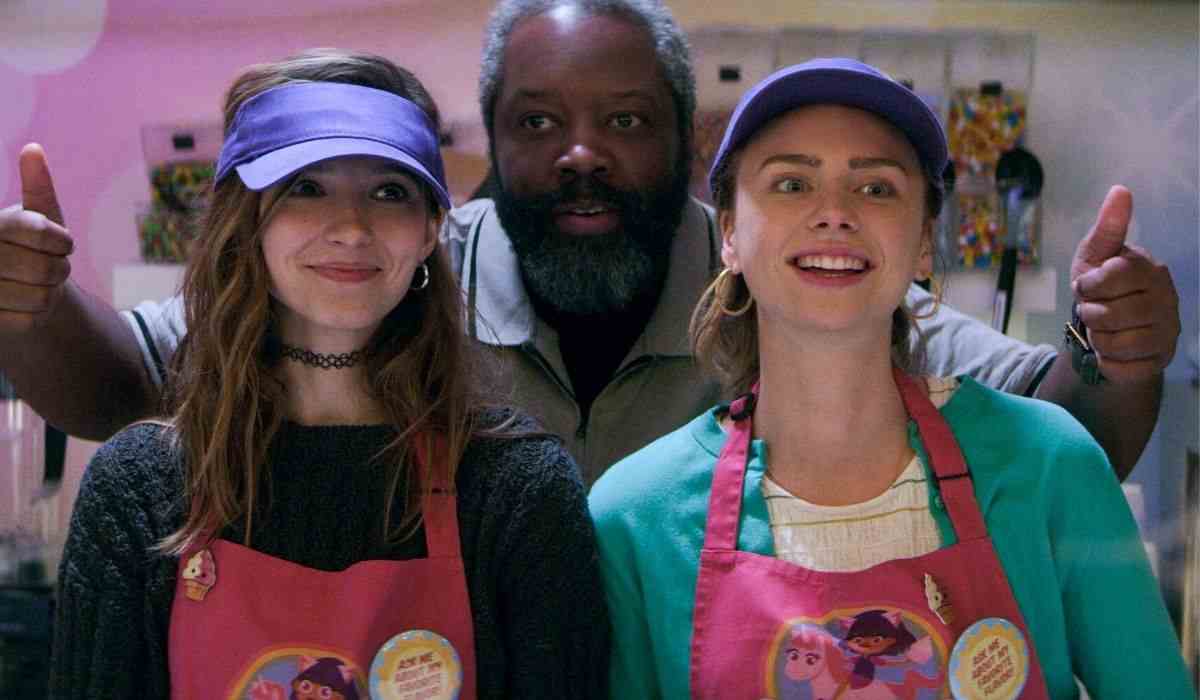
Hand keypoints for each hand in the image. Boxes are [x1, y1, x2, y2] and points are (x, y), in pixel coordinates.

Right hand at [0, 143, 72, 333]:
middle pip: (44, 268)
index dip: (60, 240)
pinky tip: (24, 302)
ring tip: (38, 284)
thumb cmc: (28, 244)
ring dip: (50, 293)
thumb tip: (33, 150)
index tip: (63, 243)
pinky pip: (29, 320)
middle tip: (52, 266)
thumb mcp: (37, 214)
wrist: (12, 283)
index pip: (37, 230)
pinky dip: (37, 313)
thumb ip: (37, 186)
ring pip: (40, 297)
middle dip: (59, 269)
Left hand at [1070, 185, 1178, 383]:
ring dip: (1098, 339)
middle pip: (1110, 315)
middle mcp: (1166, 299)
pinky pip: (1120, 368)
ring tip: (1105, 330)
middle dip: (1091, 315)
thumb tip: (1120, 191)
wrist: (1110, 330)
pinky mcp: (1160, 360)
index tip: (1087, 286)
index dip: (1088, 286)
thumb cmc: (1102, 288)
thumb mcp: (1095, 257)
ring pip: (1114, 343)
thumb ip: (1107, 228)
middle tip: (1097, 311)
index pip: (1111, 277)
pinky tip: (1113, 351)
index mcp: (1150, 270)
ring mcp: (1167, 332)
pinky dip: (1106, 363)